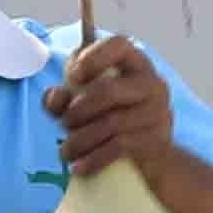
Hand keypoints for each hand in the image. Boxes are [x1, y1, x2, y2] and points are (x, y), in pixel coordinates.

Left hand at [51, 36, 174, 179]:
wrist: (154, 160)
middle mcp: (152, 83)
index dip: (92, 58)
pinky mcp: (156, 140)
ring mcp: (158, 112)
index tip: (72, 77)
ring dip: (80, 140)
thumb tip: (54, 99)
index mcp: (135, 64)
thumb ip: (65, 96)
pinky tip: (79, 167)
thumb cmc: (116, 121)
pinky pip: (119, 147)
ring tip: (65, 152)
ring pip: (111, 123)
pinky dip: (94, 158)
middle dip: (78, 110)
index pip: (118, 45)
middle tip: (64, 124)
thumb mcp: (87, 103)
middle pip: (108, 90)